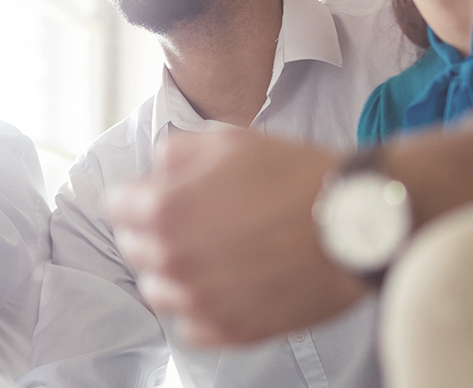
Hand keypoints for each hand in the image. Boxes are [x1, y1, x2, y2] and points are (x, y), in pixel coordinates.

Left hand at [109, 130, 367, 345]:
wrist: (356, 223)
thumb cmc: (297, 176)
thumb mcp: (230, 140)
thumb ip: (177, 152)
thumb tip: (157, 169)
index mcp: (165, 210)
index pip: (117, 206)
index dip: (137, 195)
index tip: (154, 195)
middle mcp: (174, 260)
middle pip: (134, 249)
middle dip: (152, 231)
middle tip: (190, 221)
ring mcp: (201, 301)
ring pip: (158, 291)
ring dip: (173, 272)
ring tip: (209, 255)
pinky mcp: (230, 331)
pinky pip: (190, 326)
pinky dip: (200, 308)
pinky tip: (226, 286)